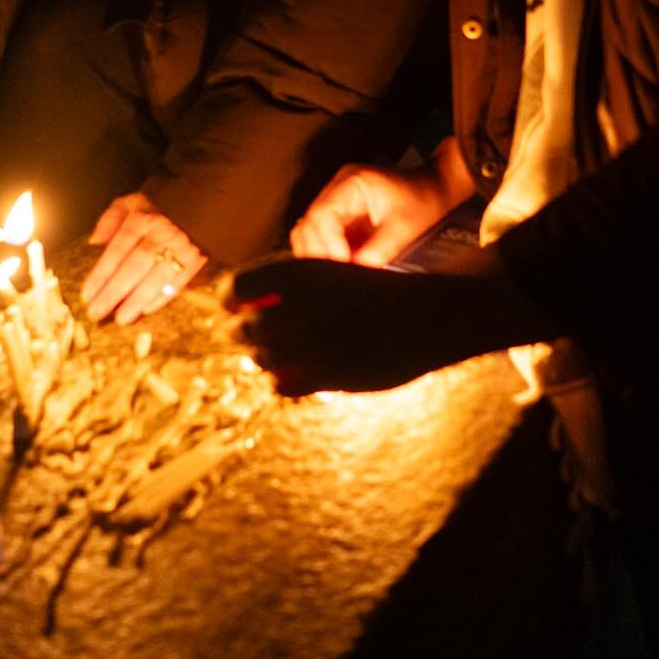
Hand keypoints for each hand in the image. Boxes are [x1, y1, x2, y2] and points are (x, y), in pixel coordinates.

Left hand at [81, 193, 206, 324]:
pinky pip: (178, 281)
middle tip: (97, 312)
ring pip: (155, 278)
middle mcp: (160, 234)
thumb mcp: (132, 202)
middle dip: (114, 292)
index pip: (117, 250)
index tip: (87, 293)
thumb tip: (95, 241)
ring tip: (121, 318)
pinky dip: (162, 297)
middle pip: (134, 267)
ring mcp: (179, 248)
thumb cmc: (159, 208)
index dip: (101, 273)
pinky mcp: (195, 259)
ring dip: (137, 300)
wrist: (201, 204)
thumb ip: (110, 218)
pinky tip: (146, 309)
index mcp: (141, 220)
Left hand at [227, 253, 550, 396]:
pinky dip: (280, 380)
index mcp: (303, 275)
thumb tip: (241, 303)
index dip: (228, 296)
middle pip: (244, 329)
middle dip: (235, 332)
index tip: (229, 304)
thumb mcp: (331, 274)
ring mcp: (317, 347)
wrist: (429, 316)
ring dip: (260, 356)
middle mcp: (304, 310)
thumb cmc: (374, 291)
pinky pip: (284, 385)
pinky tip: (287, 374)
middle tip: (236, 333)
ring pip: (261, 359)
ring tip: (268, 353)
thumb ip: (288, 286)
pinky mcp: (331, 377)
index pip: (240, 286)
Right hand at [288, 142, 474, 265]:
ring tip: (337, 271)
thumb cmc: (422, 200)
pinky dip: (327, 253)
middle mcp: (337, 189)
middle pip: (309, 223)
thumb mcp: (405, 228)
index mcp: (351, 183)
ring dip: (319, 254)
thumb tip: (356, 271)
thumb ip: (379, 251)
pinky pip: (321, 236)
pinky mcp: (340, 216)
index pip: (323, 214)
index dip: (327, 242)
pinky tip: (341, 265)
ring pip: (309, 231)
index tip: (342, 262)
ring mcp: (336, 201)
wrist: (433, 190)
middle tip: (335, 274)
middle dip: (319, 251)